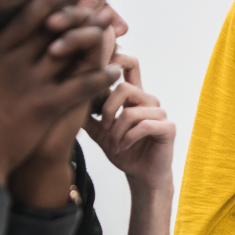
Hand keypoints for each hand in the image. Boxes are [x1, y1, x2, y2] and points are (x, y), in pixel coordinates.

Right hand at [0, 0, 117, 190]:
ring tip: (110, 21)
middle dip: (72, 5)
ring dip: (92, 34)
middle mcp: (7, 62)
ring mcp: (26, 83)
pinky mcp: (43, 106)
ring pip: (67, 51)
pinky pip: (78, 86)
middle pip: (48, 27)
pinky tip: (115, 69)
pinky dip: (99, 76)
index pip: (21, 18)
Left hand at [85, 52, 175, 188]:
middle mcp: (148, 100)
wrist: (142, 176)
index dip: (116, 58)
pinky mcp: (168, 128)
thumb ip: (87, 114)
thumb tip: (66, 97)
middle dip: (107, 109)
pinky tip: (121, 147)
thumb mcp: (99, 132)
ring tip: (112, 144)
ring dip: (116, 131)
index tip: (97, 71)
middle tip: (102, 127)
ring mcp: (160, 113)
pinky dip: (128, 138)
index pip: (128, 64)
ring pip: (131, 111)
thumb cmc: (123, 151)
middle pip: (124, 87)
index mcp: (133, 95)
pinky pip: (144, 125)